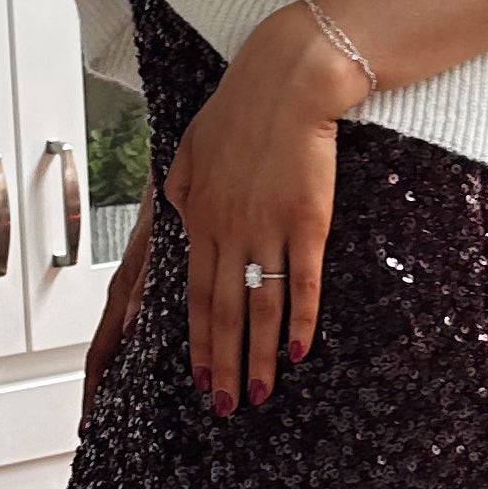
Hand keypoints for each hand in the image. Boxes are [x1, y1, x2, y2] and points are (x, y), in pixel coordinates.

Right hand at [83, 188, 151, 415]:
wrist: (180, 165)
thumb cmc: (165, 199)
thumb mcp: (154, 246)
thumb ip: (141, 286)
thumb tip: (128, 329)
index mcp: (123, 291)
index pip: (100, 352)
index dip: (93, 390)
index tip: (88, 424)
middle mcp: (128, 294)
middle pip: (108, 354)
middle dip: (106, 392)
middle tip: (103, 429)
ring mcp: (139, 289)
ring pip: (126, 342)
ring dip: (127, 375)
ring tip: (129, 409)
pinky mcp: (156, 279)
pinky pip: (143, 324)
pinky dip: (143, 350)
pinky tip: (163, 362)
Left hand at [162, 9, 352, 410]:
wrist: (287, 82)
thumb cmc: (240, 108)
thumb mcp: (190, 148)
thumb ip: (182, 190)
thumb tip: (181, 220)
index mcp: (200, 218)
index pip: (193, 295)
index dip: (196, 341)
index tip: (197, 376)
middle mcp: (229, 231)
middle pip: (222, 313)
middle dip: (221, 364)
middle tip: (223, 406)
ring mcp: (268, 229)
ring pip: (259, 307)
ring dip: (257, 356)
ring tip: (257, 393)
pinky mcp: (306, 222)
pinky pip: (302, 282)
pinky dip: (299, 320)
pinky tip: (297, 351)